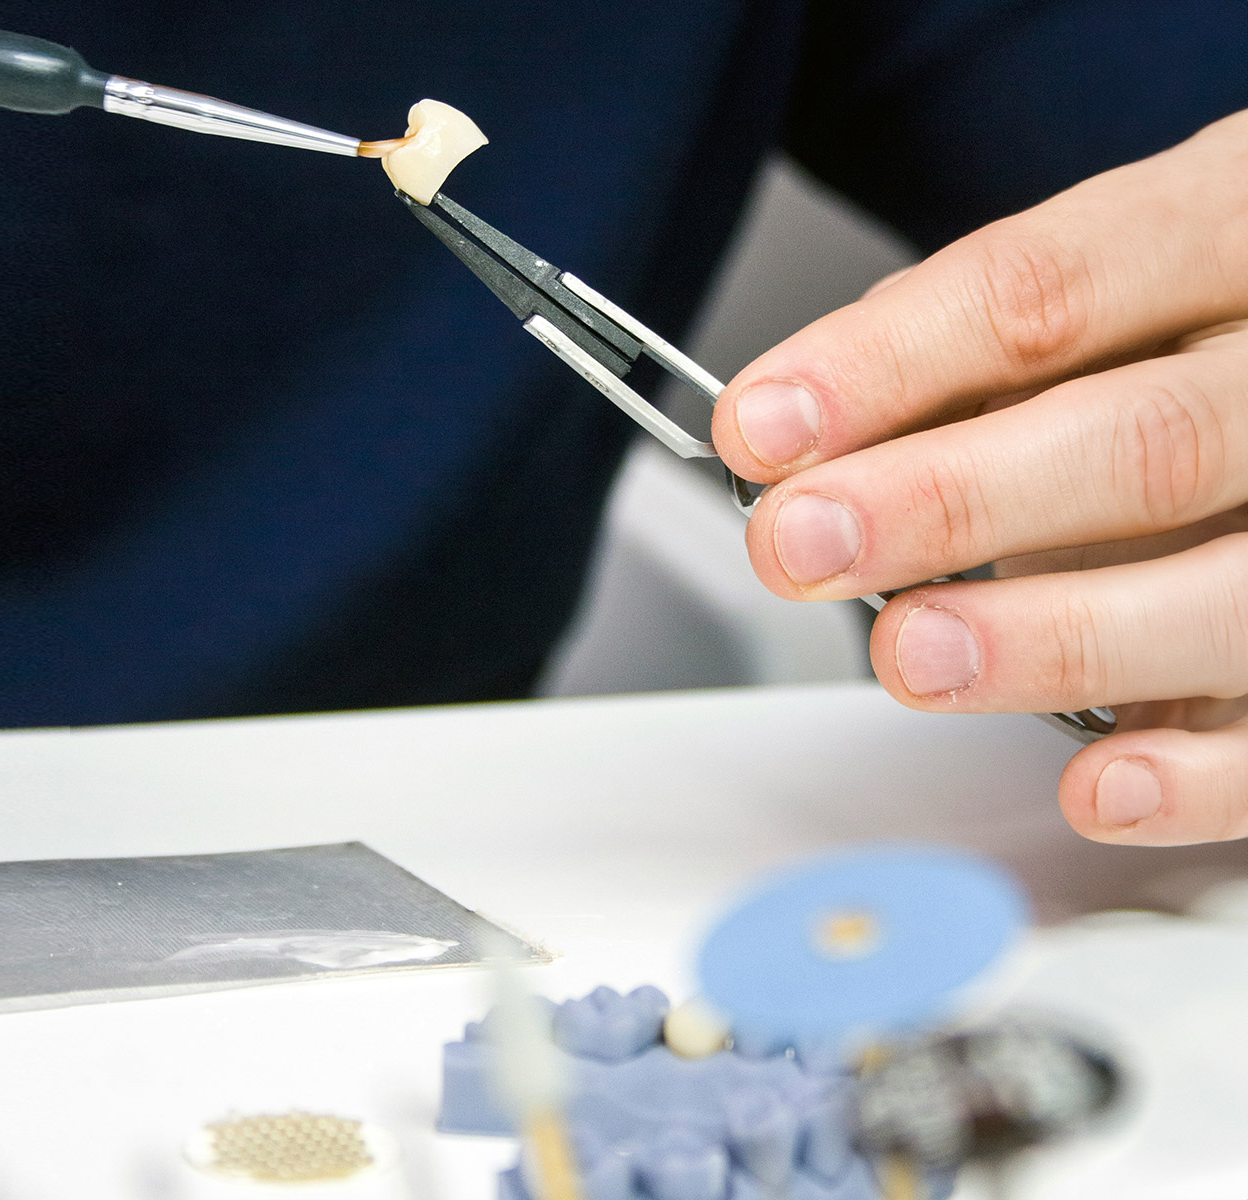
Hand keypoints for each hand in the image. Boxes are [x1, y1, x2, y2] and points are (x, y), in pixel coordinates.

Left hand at [712, 109, 1247, 846]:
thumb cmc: (1202, 338)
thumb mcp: (1111, 292)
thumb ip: (969, 348)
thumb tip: (793, 428)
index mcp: (1231, 229)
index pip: (1050, 289)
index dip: (889, 364)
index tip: (762, 425)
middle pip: (1144, 440)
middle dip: (949, 501)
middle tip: (802, 543)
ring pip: (1231, 589)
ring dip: (1054, 638)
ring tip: (913, 655)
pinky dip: (1195, 773)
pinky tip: (1099, 783)